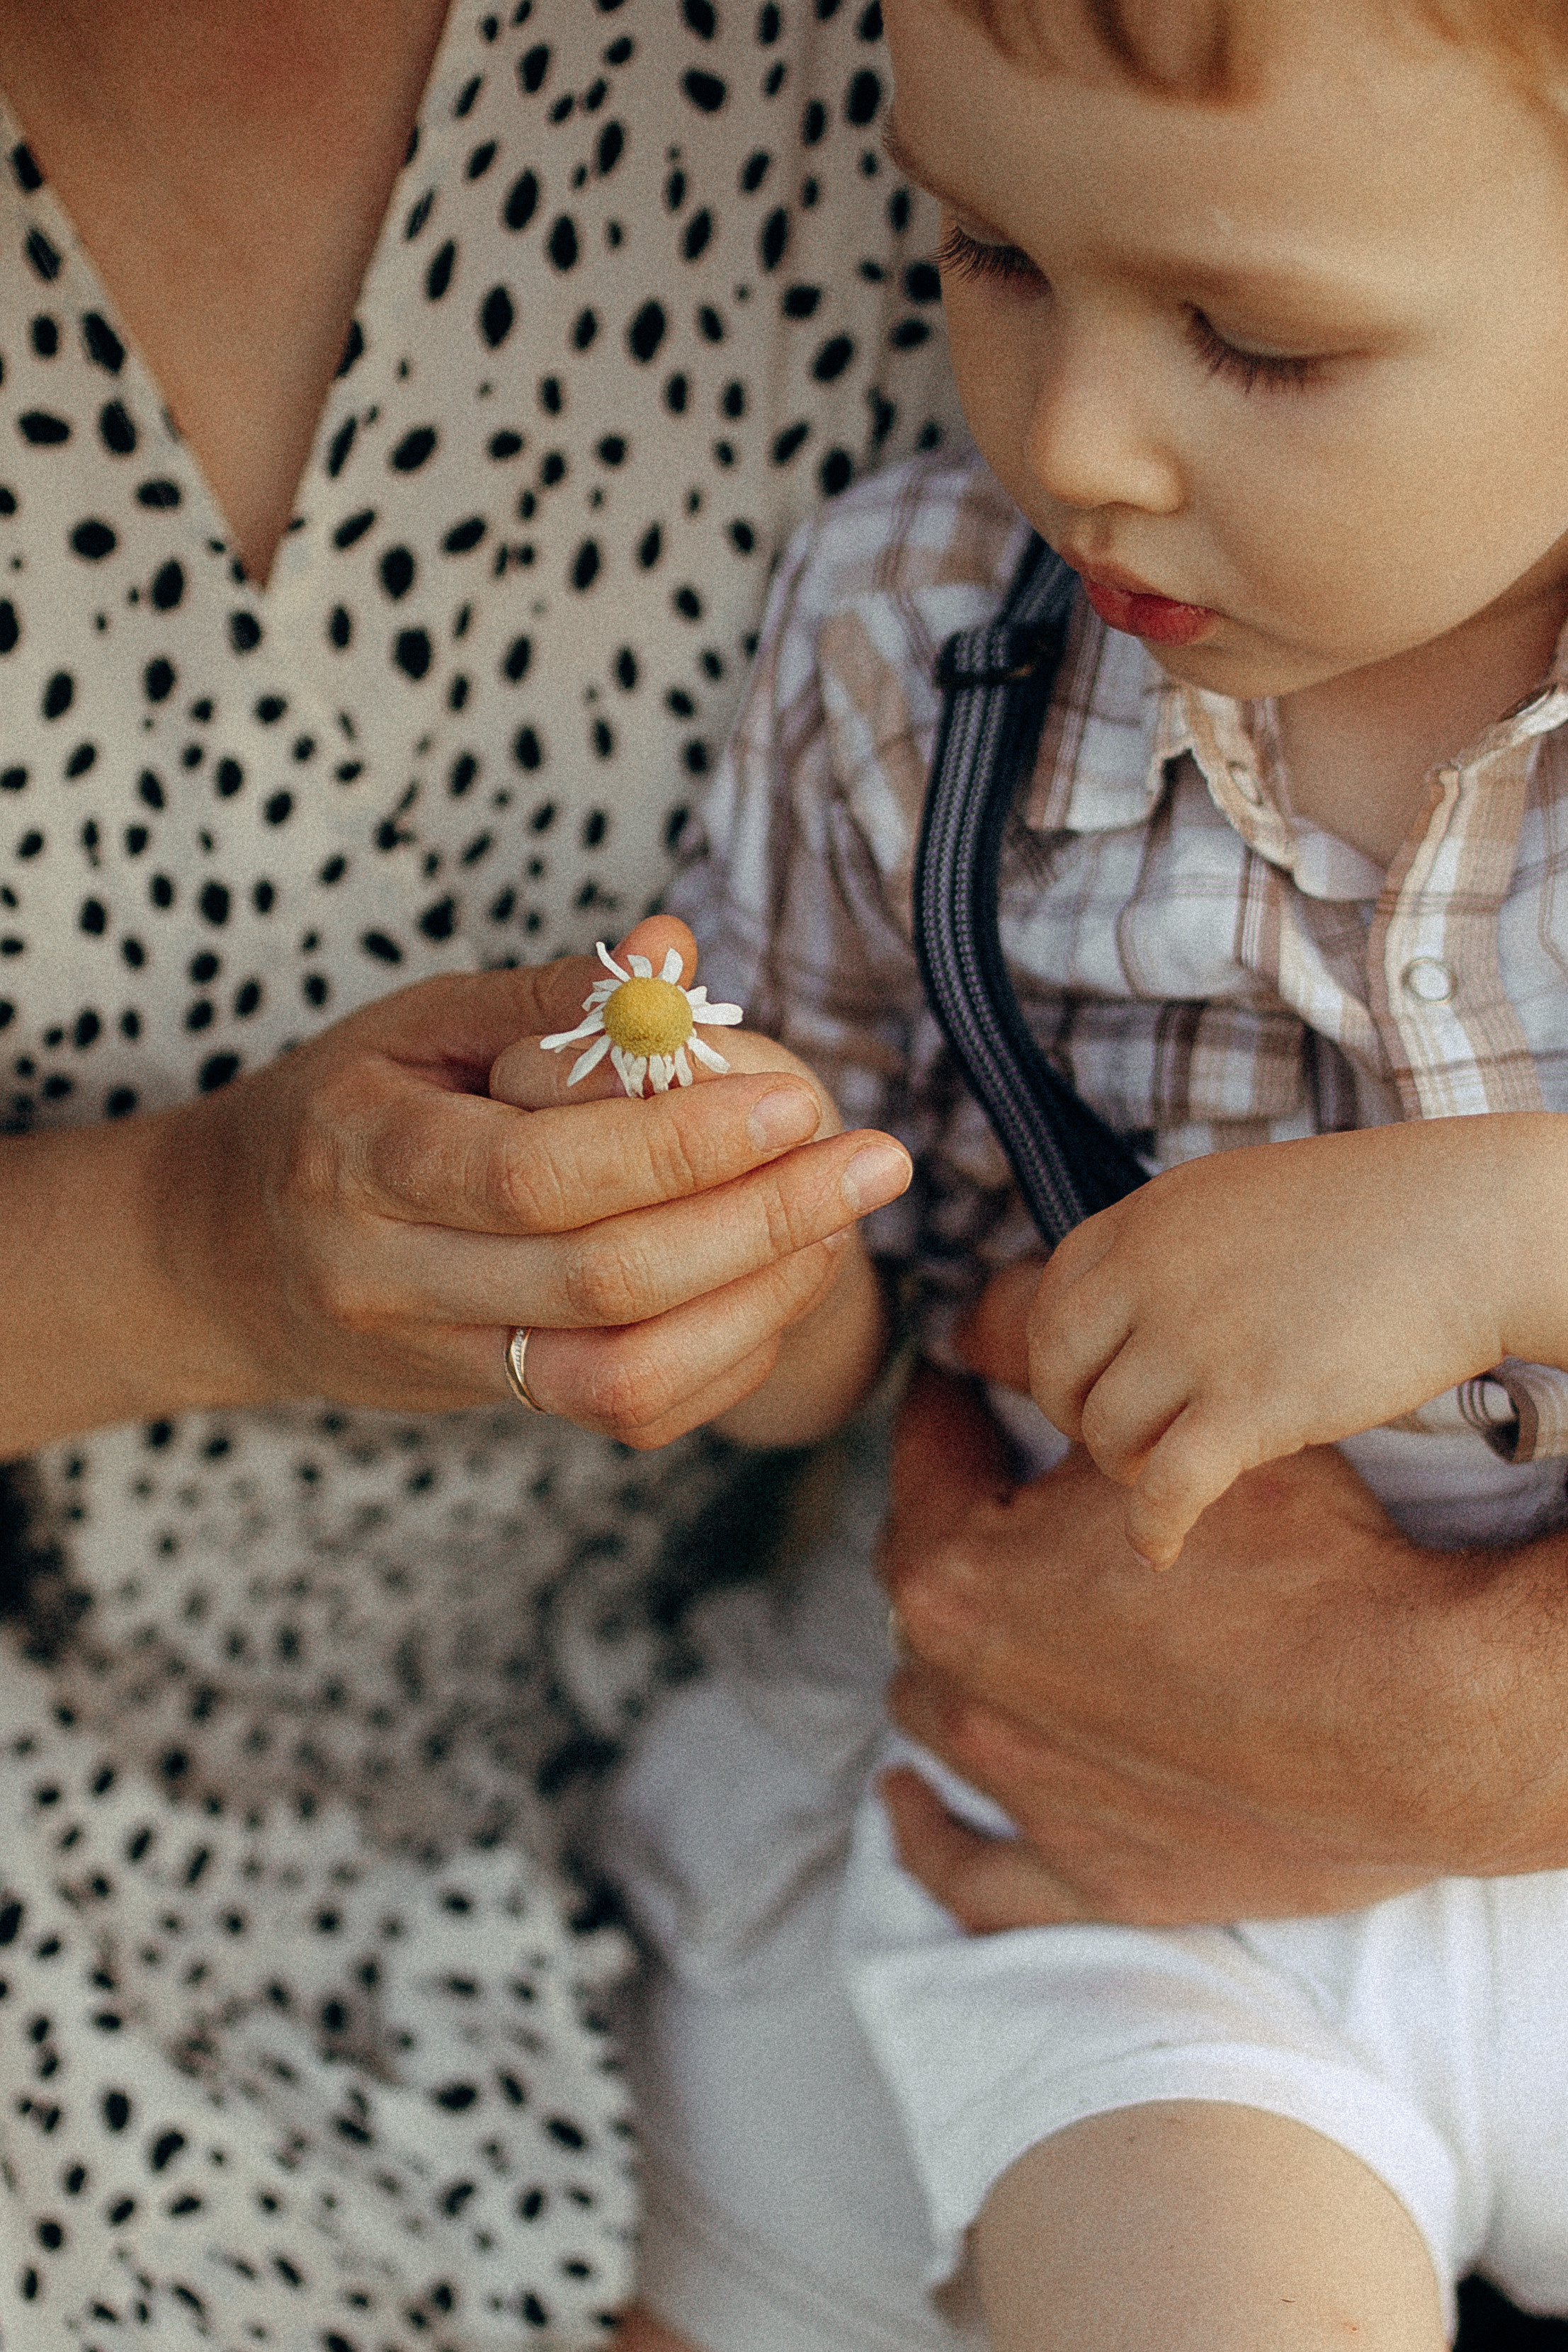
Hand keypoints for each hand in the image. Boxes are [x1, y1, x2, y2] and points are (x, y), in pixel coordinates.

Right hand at [139, 917, 907, 1440]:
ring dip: (761, 1301)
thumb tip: (674, 950)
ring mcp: (440, 1362)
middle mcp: (391, 1278)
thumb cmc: (343, 1111)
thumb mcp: (418, 1024)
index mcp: (363, 1155)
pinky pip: (627, 1412)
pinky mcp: (489, 1411)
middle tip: (876, 1162)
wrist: (224, 1260)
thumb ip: (550, 996)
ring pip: (627, 1377)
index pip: (544, 1169)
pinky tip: (781, 1281)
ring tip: (840, 1224)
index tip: (801, 1100)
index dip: (685, 1142)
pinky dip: (728, 1353)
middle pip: (606, 1280)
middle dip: (763, 1220)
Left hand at [878, 1362, 1567, 1928]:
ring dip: (952, 1659)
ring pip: (937, 1710)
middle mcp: (970, 1692)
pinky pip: (970, 1872)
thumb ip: (1047, 1370)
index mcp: (961, 1575)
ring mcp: (1025, 1793)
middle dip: (951, 1523)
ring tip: (979, 1618)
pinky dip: (933, 1835)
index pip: (924, 1459)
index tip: (955, 1383)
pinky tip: (908, 1804)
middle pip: (922, 1583)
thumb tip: (973, 1323)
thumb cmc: (1307, 1565)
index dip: (945, 1406)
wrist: (1415, 1714)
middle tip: (989, 1484)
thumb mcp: (1172, 1433)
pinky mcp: (1088, 1874)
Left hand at [974, 1116, 1567, 1566]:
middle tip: (1117, 1440)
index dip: (1062, 1356)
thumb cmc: (1370, 1221)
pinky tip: (1161, 1548)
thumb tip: (1123, 1321)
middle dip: (1074, 1416)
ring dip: (1126, 1468)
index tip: (1089, 1388)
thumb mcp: (1238, 1205)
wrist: (1466, 1228)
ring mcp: (1198, 1338)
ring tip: (1166, 1476)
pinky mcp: (1252, 1404)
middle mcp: (1155, 1272)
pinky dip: (1152, 1527)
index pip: (1054, 1298)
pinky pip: (1165, 1487)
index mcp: (1150, 1217)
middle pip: (1056, 1368)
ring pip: (1107, 1433)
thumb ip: (1171, 1254)